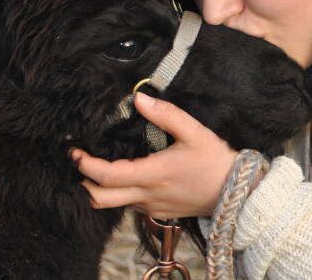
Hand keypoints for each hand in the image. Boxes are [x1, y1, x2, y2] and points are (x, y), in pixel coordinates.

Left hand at [70, 92, 237, 217]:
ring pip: (114, 203)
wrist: (237, 192)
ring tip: (100, 165)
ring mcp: (152, 208)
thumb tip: (139, 97)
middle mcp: (147, 195)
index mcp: (153, 174)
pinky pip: (130, 205)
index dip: (85, 164)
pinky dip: (120, 192)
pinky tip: (127, 174)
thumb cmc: (216, 161)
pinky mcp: (159, 212)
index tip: (75, 151)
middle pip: (99, 199)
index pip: (106, 175)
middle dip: (83, 182)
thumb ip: (166, 114)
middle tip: (79, 161)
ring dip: (101, 187)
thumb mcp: (194, 132)